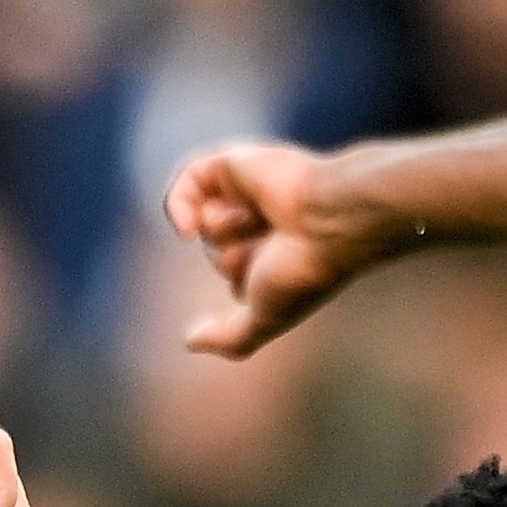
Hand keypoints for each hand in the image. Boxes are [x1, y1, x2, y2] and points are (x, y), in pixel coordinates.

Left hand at [164, 141, 379, 357]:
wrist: (327, 220)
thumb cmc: (303, 272)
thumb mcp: (265, 318)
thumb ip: (231, 339)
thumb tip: (190, 341)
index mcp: (280, 254)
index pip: (235, 279)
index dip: (246, 284)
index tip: (282, 274)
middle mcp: (263, 224)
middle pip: (215, 253)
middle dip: (236, 257)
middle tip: (275, 243)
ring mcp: (248, 193)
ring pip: (203, 224)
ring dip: (227, 232)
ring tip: (264, 220)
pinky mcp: (232, 165)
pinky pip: (185, 185)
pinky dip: (179, 207)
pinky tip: (189, 227)